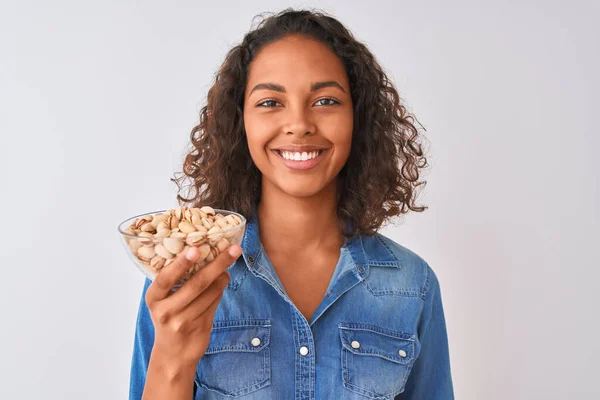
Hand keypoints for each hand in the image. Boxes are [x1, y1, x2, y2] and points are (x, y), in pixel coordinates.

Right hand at [144, 243, 242, 367]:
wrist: (173, 354)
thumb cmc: (168, 318)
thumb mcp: (162, 301)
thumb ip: (175, 281)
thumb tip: (201, 252)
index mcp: (154, 299)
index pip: (165, 278)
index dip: (181, 264)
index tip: (195, 249)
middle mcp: (167, 311)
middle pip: (197, 283)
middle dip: (218, 264)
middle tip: (234, 249)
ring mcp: (184, 321)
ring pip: (211, 292)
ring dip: (222, 277)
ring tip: (226, 267)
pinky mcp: (200, 327)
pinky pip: (215, 302)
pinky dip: (220, 289)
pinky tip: (222, 282)